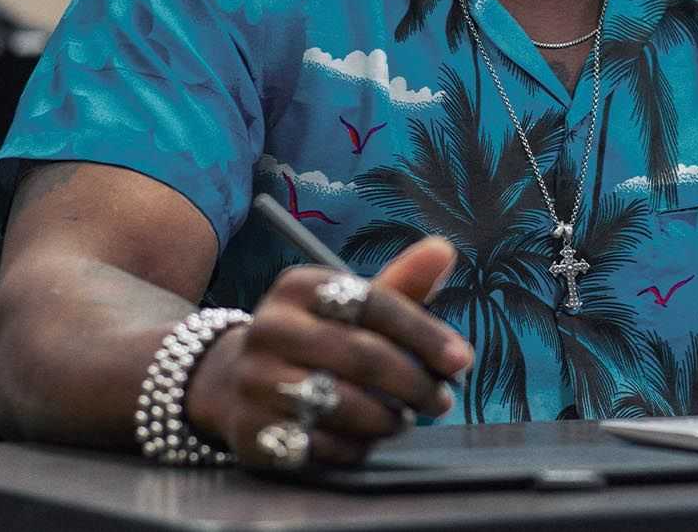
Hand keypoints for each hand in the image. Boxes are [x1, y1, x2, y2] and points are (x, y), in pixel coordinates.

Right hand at [184, 235, 472, 466]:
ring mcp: (254, 381)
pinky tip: (367, 439)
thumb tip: (445, 250)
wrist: (235, 379)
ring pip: (340, 404)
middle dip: (413, 382)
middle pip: (361, 356)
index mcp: (300, 286)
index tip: (462, 360)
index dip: (424, 333)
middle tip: (441, 400)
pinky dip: (353, 447)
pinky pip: (317, 447)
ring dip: (386, 418)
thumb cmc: (318, 335)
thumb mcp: (352, 304)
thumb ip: (402, 282)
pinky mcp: (249, 432)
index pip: (373, 302)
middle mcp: (271, 328)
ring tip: (405, 419)